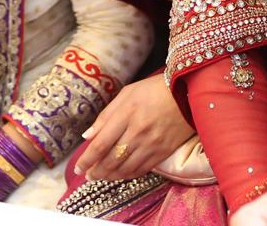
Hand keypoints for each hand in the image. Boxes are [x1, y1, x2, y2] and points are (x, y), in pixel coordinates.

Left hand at [75, 73, 192, 180]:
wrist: (188, 93)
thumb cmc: (154, 90)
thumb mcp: (127, 93)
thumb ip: (106, 115)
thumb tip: (88, 136)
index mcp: (126, 114)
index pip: (100, 144)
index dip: (86, 159)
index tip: (78, 166)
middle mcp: (137, 132)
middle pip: (111, 160)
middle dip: (95, 171)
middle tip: (87, 175)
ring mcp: (151, 144)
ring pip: (125, 168)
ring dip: (109, 176)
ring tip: (100, 177)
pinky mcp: (163, 152)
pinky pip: (141, 169)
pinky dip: (127, 175)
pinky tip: (120, 175)